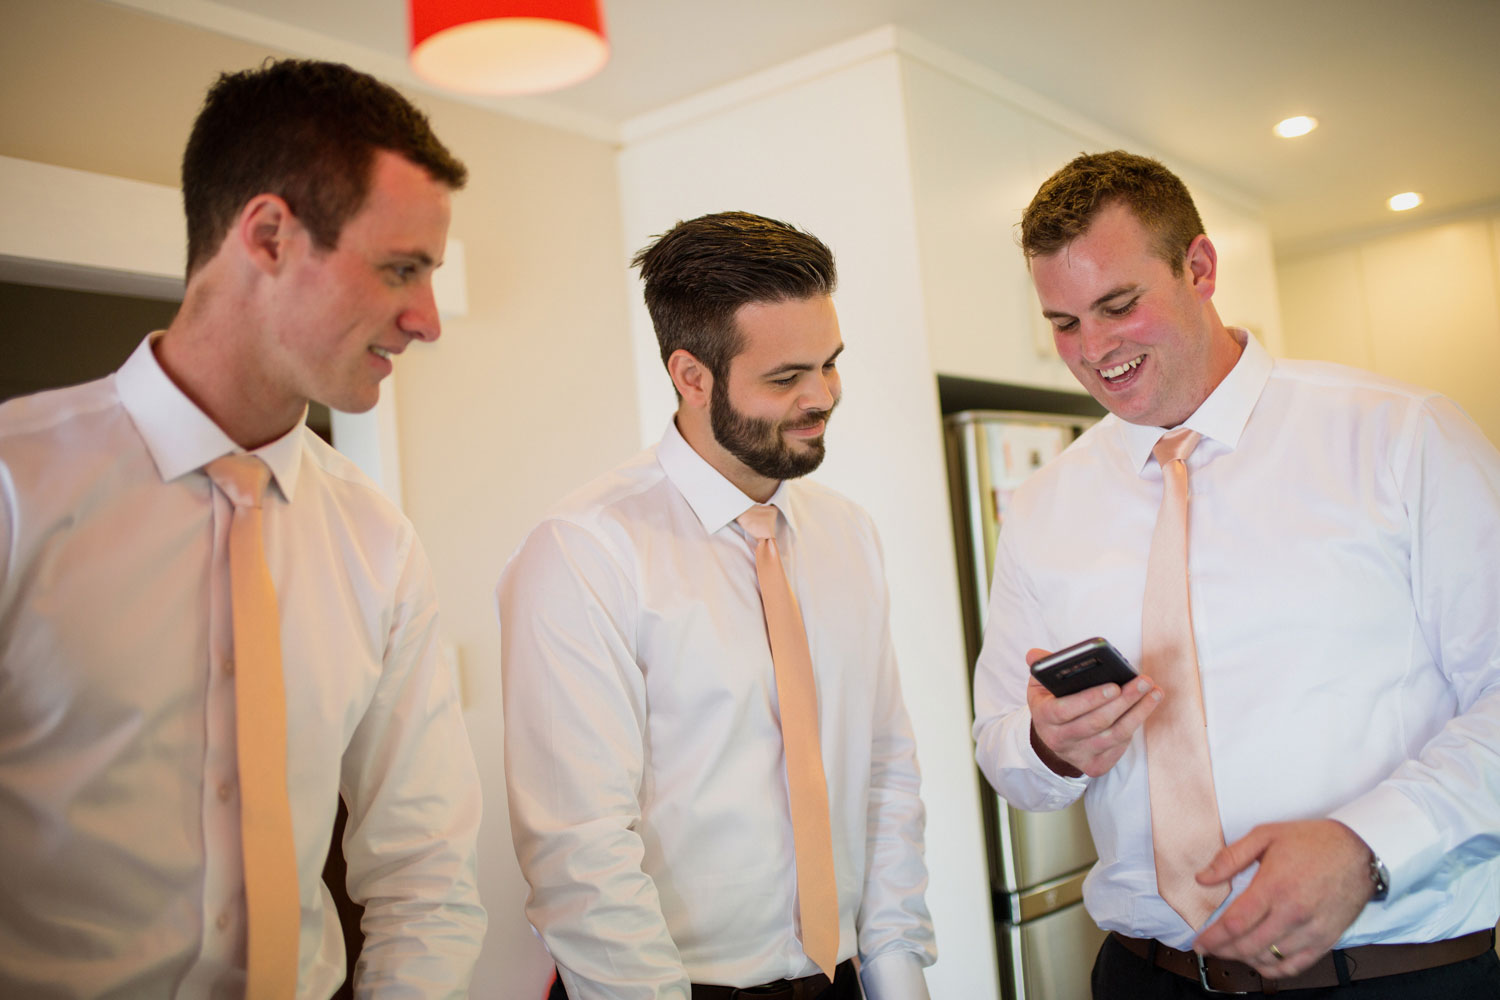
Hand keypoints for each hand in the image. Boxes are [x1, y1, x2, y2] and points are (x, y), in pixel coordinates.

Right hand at [1025, 647, 1160, 777]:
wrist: (1052, 740)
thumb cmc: (1051, 703)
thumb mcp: (1040, 685)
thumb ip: (1042, 667)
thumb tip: (1034, 654)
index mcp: (1043, 716)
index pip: (1065, 710)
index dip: (1090, 699)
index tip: (1115, 686)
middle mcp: (1059, 739)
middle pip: (1096, 723)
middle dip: (1124, 701)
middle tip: (1143, 682)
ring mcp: (1077, 755)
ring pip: (1113, 736)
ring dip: (1137, 713)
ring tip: (1153, 692)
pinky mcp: (1095, 766)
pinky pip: (1119, 748)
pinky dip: (1134, 728)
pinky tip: (1145, 709)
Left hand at [1193, 820, 1372, 978]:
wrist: (1359, 849)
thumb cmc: (1312, 841)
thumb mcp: (1265, 835)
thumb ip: (1230, 858)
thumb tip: (1203, 878)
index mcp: (1274, 886)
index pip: (1235, 924)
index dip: (1213, 938)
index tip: (1199, 943)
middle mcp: (1293, 912)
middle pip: (1249, 946)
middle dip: (1223, 951)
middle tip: (1210, 948)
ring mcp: (1312, 929)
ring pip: (1271, 959)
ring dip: (1246, 959)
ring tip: (1232, 951)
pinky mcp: (1327, 939)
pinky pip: (1296, 966)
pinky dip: (1275, 969)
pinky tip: (1261, 961)